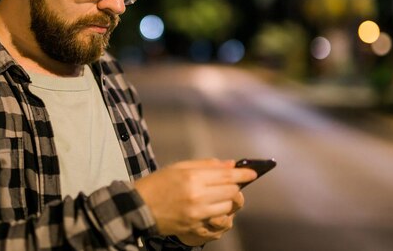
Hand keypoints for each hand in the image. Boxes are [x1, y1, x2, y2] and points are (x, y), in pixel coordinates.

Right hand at [134, 159, 255, 240]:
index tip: (253, 173)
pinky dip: (221, 214)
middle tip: (234, 183)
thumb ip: (206, 165)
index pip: (227, 176)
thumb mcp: (179, 167)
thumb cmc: (158, 184)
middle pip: (231, 192)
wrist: (139, 208)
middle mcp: (197, 196)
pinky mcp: (195, 227)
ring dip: (229, 201)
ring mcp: (197, 214)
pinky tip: (215, 208)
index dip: (243, 174)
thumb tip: (230, 164)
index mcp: (193, 178)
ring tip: (222, 195)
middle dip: (236, 187)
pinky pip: (218, 221)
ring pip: (228, 207)